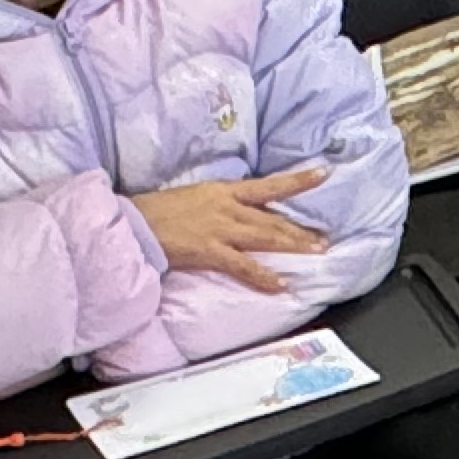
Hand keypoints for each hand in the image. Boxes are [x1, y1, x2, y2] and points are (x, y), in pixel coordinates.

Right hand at [134, 166, 328, 288]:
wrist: (132, 223)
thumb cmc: (158, 210)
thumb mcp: (195, 196)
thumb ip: (220, 204)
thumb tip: (241, 211)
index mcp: (224, 190)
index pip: (269, 184)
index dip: (298, 180)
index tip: (324, 174)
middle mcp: (228, 207)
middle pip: (273, 218)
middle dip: (301, 229)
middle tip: (326, 238)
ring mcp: (220, 229)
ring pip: (266, 237)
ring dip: (293, 246)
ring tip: (317, 252)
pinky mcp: (209, 251)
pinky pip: (243, 266)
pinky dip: (263, 276)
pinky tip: (280, 284)